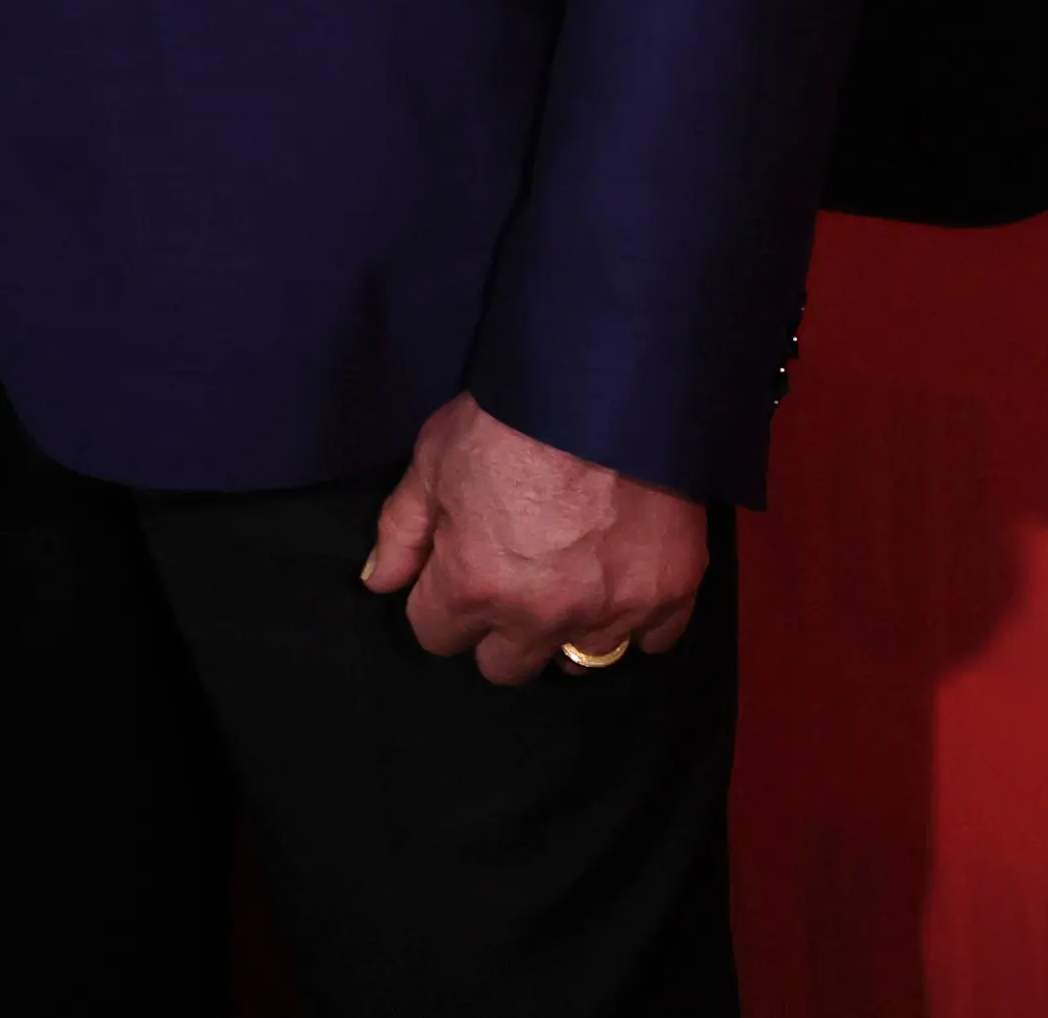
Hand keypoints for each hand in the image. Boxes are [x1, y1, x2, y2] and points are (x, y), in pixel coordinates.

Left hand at [358, 393, 706, 685]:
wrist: (610, 380)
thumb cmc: (510, 413)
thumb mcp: (433, 458)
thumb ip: (402, 530)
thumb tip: (378, 582)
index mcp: (475, 586)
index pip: (436, 636)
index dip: (440, 600)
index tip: (457, 566)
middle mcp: (541, 616)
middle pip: (505, 666)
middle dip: (499, 628)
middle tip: (514, 575)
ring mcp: (611, 610)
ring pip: (578, 659)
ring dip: (568, 627)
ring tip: (573, 576)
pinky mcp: (670, 591)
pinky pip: (653, 640)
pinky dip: (638, 619)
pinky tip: (624, 581)